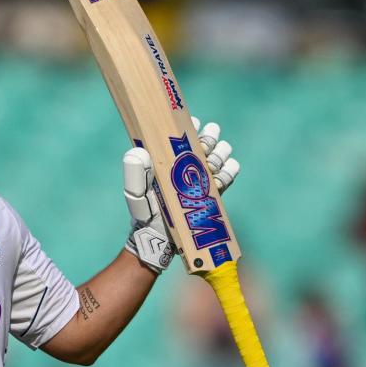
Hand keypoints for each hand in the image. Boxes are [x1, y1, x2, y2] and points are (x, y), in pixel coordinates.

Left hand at [123, 116, 239, 272]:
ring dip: (220, 152)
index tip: (193, 125)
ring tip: (212, 161)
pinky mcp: (213, 191)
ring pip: (220, 154)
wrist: (161, 241)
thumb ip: (136, 174)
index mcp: (168, 159)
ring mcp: (201, 177)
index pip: (182, 134)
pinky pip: (228, 174)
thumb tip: (140, 151)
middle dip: (210, 138)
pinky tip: (223, 170)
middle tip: (205, 145)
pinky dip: (229, 169)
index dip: (190, 126)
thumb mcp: (136, 195)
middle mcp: (186, 165)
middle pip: (206, 141)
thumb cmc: (145, 215)